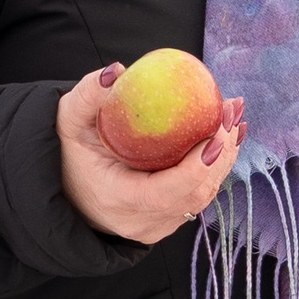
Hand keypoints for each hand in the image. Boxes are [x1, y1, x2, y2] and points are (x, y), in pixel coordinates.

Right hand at [56, 65, 246, 243]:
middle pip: (196, 194)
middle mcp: (141, 222)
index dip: (198, 167)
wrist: (65, 189)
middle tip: (231, 111)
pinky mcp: (167, 223)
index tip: (218, 134)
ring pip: (202, 197)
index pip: (167, 192)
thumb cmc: (67, 153)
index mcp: (118, 200)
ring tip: (233, 119)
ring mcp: (157, 227)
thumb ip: (88, 95)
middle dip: (221, 152)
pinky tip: (226, 139)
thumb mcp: (68, 120)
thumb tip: (117, 72)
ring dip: (223, 158)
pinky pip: (198, 198)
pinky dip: (213, 169)